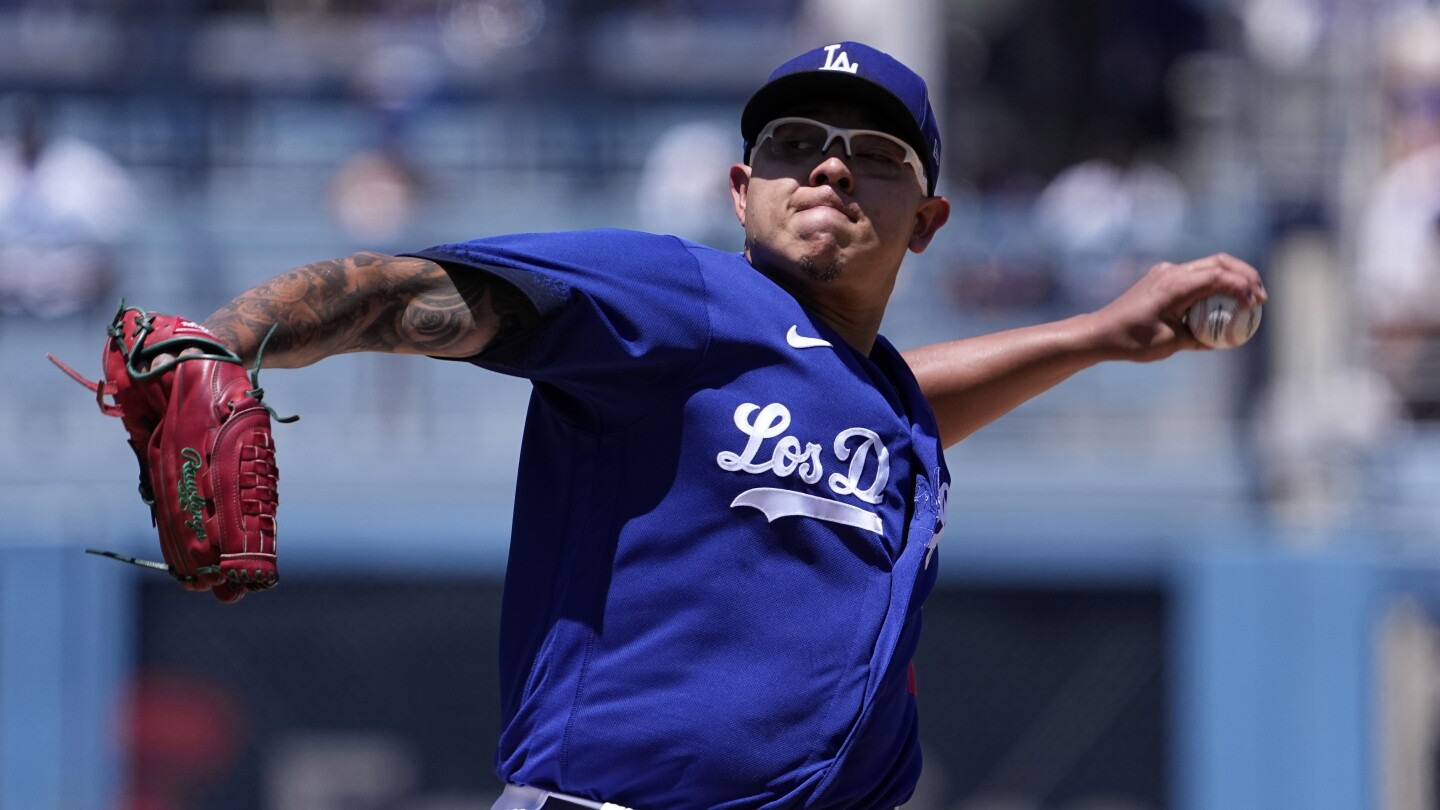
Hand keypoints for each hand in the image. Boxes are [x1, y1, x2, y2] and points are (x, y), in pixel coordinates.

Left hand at [1087, 253, 1266, 362]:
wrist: (1100, 332)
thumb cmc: (1133, 341)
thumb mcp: (1171, 344)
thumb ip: (1200, 337)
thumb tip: (1226, 338)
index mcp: (1174, 285)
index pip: (1218, 276)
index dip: (1243, 286)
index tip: (1257, 304)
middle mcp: (1171, 272)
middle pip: (1219, 263)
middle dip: (1246, 275)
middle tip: (1262, 297)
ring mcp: (1167, 272)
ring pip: (1209, 265)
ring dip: (1233, 277)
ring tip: (1250, 297)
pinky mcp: (1163, 278)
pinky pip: (1196, 276)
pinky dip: (1215, 284)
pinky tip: (1225, 302)